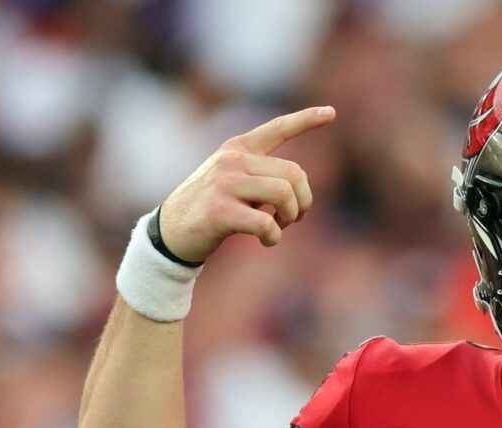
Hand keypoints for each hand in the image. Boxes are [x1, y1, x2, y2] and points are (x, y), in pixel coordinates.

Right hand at [157, 105, 334, 259]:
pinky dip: (274, 237)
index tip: (331, 112)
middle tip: (292, 218)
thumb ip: (260, 175)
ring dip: (290, 218)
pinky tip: (266, 241)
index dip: (306, 120)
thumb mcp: (232, 179)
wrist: (170, 231)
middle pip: (294, 173)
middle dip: (303, 201)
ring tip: (279, 228)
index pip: (278, 128)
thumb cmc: (210, 207)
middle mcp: (233, 160)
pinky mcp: (221, 211)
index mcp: (238, 148)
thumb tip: (297, 191)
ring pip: (284, 195)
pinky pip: (266, 223)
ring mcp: (225, 184)